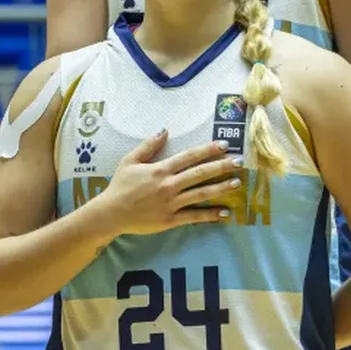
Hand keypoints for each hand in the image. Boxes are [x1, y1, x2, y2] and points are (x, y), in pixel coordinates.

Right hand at [89, 132, 243, 235]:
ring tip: (237, 183)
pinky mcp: (171, 219)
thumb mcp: (129, 161)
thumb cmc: (120, 186)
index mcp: (160, 169)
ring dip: (221, 188)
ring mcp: (171, 203)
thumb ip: (148, 146)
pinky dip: (210, 214)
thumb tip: (165, 130)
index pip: (189, 156)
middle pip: (201, 173)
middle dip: (222, 166)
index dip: (208, 149)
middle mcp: (169, 185)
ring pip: (201, 193)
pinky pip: (194, 216)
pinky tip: (225, 212)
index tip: (224, 144)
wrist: (109, 214)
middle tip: (241, 162)